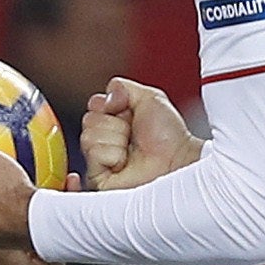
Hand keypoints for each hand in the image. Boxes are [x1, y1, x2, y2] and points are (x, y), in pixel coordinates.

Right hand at [81, 77, 201, 188]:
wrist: (176, 160)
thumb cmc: (169, 136)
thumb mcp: (151, 97)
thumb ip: (122, 87)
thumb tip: (105, 96)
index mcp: (114, 119)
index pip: (94, 104)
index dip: (110, 105)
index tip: (129, 112)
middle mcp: (105, 138)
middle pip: (88, 120)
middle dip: (115, 125)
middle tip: (132, 135)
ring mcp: (100, 159)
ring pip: (88, 137)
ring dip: (115, 141)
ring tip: (130, 150)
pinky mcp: (97, 178)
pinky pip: (93, 155)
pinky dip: (112, 156)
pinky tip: (123, 163)